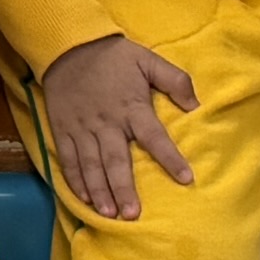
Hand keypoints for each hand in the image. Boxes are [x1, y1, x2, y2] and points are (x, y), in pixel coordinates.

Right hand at [36, 31, 198, 220]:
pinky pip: (69, 159)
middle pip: (116, 160)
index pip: (154, 137)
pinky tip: (85, 198)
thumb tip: (196, 105)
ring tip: (109, 214)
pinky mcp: (63, 129)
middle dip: (124, 189)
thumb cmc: (114, 56)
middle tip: (132, 215)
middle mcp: (107, 122)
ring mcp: (82, 128)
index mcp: (132, 107)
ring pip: (91, 165)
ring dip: (100, 190)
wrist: (69, 44)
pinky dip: (75, 180)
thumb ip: (175, 80)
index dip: (171, 158)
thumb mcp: (148, 59)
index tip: (186, 179)